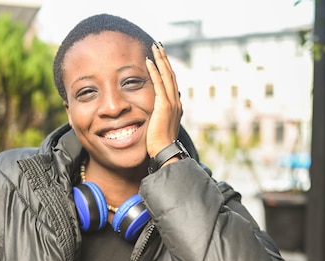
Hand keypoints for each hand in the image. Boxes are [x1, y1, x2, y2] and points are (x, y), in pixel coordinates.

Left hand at [145, 42, 182, 157]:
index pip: (171, 83)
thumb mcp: (160, 127)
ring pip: (167, 75)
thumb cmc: (160, 144)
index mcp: (175, 106)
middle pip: (171, 74)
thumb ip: (158, 118)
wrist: (165, 152)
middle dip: (165, 59)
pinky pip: (159, 84)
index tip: (161, 58)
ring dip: (160, 60)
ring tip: (155, 47)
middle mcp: (176, 102)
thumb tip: (152, 116)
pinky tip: (149, 61)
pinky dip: (154, 72)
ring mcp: (171, 103)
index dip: (166, 69)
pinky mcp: (164, 106)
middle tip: (159, 45)